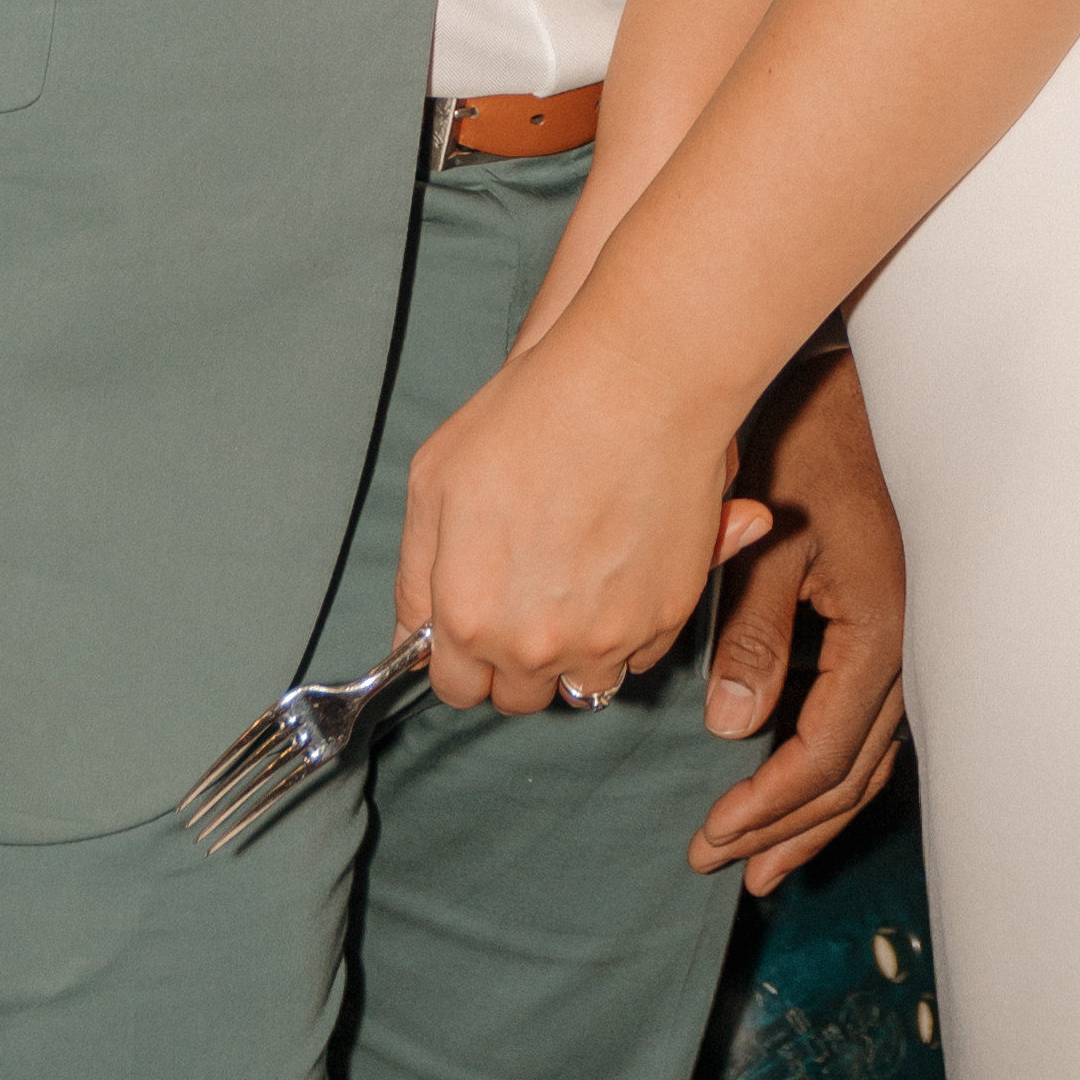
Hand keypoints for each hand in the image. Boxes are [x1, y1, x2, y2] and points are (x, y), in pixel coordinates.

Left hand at [399, 309, 770, 714]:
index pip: (457, 689)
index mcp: (469, 617)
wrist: (633, 384)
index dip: (463, 657)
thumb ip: (417, 572)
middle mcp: (535, 645)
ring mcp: (607, 637)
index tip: (478, 627)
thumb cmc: (529, 418)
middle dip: (517, 659)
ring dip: (577, 651)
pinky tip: (621, 567)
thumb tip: (414, 632)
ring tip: (578, 582)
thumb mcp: (432, 482)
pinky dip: (630, 627)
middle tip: (530, 594)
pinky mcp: (665, 617)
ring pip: (584, 683)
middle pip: (521, 696)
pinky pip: (639, 654)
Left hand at [693, 347, 906, 893]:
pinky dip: (830, 761)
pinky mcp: (893, 619)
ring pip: (868, 752)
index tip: (710, 839)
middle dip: (788, 828)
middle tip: (723, 867)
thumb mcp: (773, 534)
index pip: (826, 753)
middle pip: (853, 771)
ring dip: (813, 808)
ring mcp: (911, 635)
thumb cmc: (808, 439)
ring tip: (762, 858)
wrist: (857, 373)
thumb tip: (734, 731)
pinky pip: (869, 715)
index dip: (767, 807)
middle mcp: (910, 644)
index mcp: (881, 627)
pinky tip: (794, 777)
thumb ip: (756, 633)